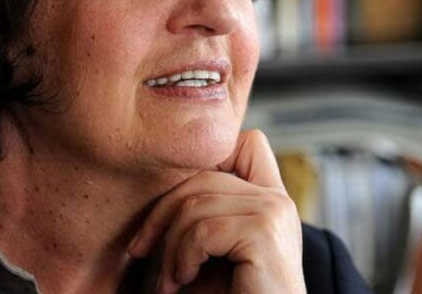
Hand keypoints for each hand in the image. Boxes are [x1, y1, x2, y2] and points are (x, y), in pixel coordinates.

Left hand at [128, 130, 305, 293]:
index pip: (246, 143)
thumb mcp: (209, 250)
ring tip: (168, 281)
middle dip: (162, 215)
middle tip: (144, 254)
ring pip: (196, 202)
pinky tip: (185, 280)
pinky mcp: (265, 231)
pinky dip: (182, 258)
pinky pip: (203, 229)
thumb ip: (201, 211)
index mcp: (270, 199)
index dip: (205, 161)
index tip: (171, 211)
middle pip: (202, 173)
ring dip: (169, 247)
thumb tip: (153, 175)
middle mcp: (278, 200)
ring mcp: (275, 212)